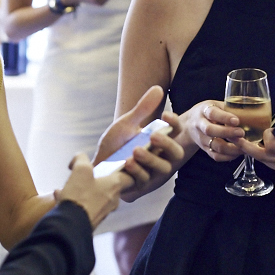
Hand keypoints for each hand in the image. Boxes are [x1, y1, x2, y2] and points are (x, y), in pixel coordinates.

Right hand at [55, 153, 124, 228]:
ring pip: (95, 196)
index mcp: (114, 186)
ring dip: (82, 190)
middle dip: (95, 180)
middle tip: (82, 176)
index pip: (129, 177)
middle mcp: (113, 200)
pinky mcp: (92, 221)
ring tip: (67, 187)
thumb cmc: (80, 196)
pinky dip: (76, 201)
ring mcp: (103, 212)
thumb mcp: (80, 170)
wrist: (72, 226)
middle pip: (108, 186)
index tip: (113, 166)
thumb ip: (81, 159)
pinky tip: (61, 197)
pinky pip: (85, 207)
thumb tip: (79, 158)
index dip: (124, 170)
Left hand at [94, 86, 183, 202]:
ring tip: (135, 150)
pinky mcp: (141, 186)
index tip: (165, 114)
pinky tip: (127, 162)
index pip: (176, 132)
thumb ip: (142, 109)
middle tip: (153, 135)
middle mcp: (161, 157)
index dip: (175, 124)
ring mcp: (153, 173)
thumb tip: (158, 88)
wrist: (97, 164)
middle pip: (177, 153)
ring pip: (163, 168)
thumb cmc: (116, 144)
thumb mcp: (127, 124)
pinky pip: (145, 180)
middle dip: (167, 144)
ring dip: (151, 159)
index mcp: (160, 142)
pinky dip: (137, 171)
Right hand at [182, 100, 245, 161]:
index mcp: (204, 110)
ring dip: (231, 148)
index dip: (224, 117)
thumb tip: (251, 112)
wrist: (190, 124)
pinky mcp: (205, 149)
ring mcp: (202, 139)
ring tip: (245, 146)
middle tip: (242, 133)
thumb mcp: (216, 105)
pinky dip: (229, 156)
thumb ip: (230, 108)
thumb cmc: (209, 113)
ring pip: (215, 146)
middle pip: (210, 131)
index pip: (212, 113)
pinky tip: (238, 152)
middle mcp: (200, 125)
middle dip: (227, 133)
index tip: (236, 120)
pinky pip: (216, 156)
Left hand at [238, 99, 274, 176]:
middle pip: (262, 156)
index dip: (266, 137)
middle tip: (236, 138)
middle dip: (248, 147)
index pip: (273, 146)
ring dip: (253, 152)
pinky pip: (270, 165)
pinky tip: (257, 148)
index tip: (269, 128)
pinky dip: (262, 157)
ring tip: (242, 142)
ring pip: (264, 162)